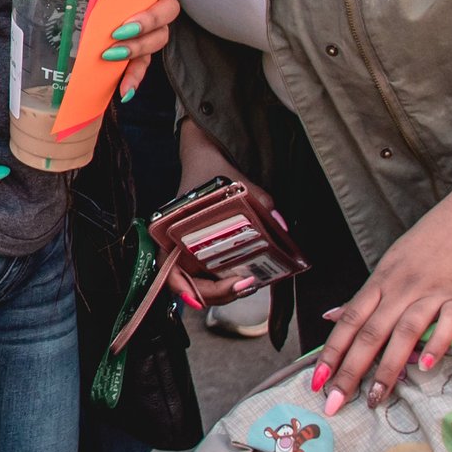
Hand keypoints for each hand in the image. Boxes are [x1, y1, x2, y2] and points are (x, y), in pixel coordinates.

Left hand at [100, 0, 179, 103]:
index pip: (167, 7)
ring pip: (153, 49)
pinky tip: (125, 92)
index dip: (149, 19)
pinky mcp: (141, 52)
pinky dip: (133, 78)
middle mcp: (159, 17)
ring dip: (134, 57)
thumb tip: (94, 3)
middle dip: (139, 41)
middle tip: (114, 42)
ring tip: (112, 60)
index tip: (125, 26)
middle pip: (162, 32)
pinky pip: (141, 66)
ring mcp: (151, 35)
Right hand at [167, 121, 250, 307]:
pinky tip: (248, 276)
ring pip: (203, 284)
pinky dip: (228, 280)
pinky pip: (213, 274)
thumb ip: (258, 200)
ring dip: (224, 291)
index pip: (170, 272)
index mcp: (170, 232)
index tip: (203, 297)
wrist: (204, 154)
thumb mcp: (233, 181)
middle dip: (218, 293)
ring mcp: (191, 251)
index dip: (186, 290)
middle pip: (190, 286)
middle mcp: (176, 246)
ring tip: (250, 282)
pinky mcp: (204, 251)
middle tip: (246, 284)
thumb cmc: (208, 169)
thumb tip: (281, 224)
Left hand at [312, 159, 451, 410]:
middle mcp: (400, 289)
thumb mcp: (390, 264)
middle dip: (349, 371)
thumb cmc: (431, 242)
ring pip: (402, 333)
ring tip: (375, 397)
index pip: (349, 321)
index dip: (331, 352)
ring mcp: (431, 292)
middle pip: (369, 333)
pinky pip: (446, 323)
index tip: (316, 382)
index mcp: (381, 282)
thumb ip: (364, 296)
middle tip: (335, 403)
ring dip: (387, 368)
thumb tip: (331, 316)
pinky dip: (434, 345)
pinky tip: (424, 367)